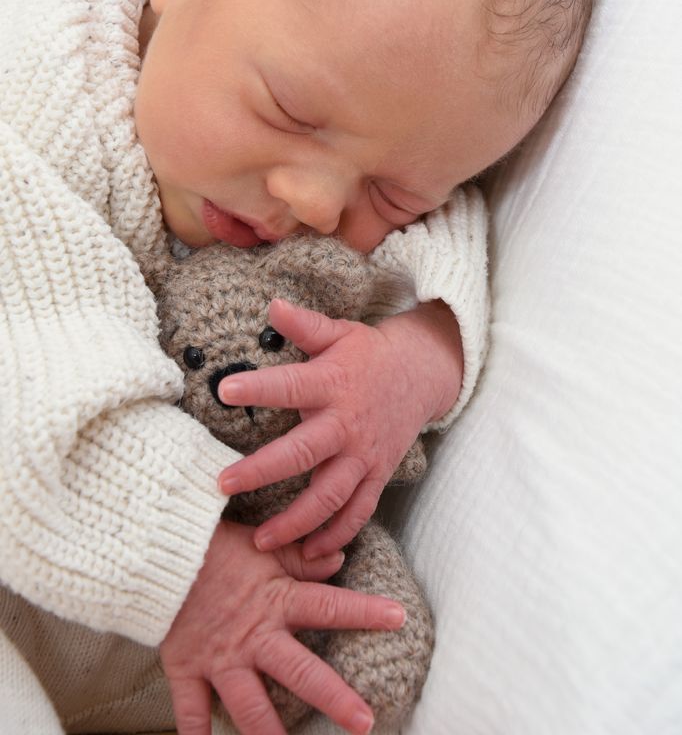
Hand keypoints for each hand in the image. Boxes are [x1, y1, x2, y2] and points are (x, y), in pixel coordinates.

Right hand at [160, 518, 404, 734]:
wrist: (158, 552)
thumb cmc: (214, 546)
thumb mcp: (262, 547)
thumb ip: (300, 559)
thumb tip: (338, 562)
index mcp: (277, 601)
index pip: (329, 606)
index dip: (365, 612)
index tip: (399, 619)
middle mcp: (254, 636)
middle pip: (301, 672)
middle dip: (334, 699)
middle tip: (366, 722)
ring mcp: (221, 659)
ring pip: (251, 707)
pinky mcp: (187, 670)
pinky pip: (191, 713)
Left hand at [217, 297, 462, 558]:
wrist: (420, 375)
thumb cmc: (367, 354)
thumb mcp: (339, 333)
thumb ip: (305, 325)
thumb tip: (271, 304)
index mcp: (332, 383)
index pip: (290, 385)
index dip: (259, 387)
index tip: (224, 390)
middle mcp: (346, 423)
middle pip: (303, 453)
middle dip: (262, 471)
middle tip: (223, 483)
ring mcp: (363, 454)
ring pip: (330, 495)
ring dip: (297, 521)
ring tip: (262, 541)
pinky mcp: (376, 475)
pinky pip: (358, 512)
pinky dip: (337, 535)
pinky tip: (311, 554)